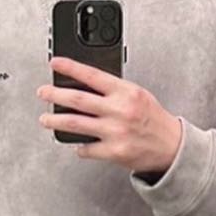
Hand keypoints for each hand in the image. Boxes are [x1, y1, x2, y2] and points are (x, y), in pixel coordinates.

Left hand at [37, 56, 183, 174]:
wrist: (171, 147)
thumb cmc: (154, 120)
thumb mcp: (138, 95)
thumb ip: (114, 90)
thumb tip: (85, 86)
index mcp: (126, 92)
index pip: (92, 75)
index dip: (70, 68)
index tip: (55, 63)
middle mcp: (119, 110)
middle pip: (78, 100)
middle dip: (55, 95)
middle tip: (43, 92)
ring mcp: (115, 132)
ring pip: (76, 124)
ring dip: (56, 121)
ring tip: (45, 119)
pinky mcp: (114, 152)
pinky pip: (87, 149)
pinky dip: (78, 147)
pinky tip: (74, 144)